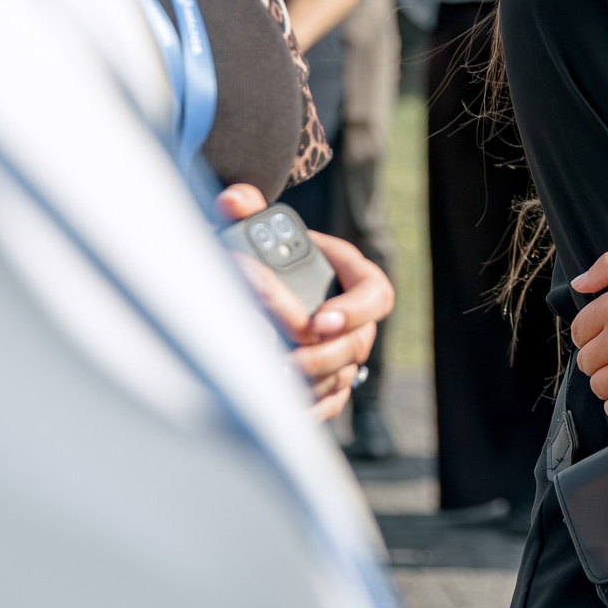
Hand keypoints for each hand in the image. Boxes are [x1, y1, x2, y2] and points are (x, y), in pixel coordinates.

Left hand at [218, 184, 396, 420]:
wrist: (274, 286)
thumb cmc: (273, 256)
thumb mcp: (265, 231)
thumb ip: (250, 211)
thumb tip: (232, 200)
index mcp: (356, 277)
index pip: (375, 296)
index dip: (353, 311)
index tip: (319, 320)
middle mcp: (359, 319)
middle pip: (357, 344)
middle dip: (323, 355)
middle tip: (289, 359)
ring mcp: (348, 352)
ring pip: (343, 376)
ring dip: (312, 382)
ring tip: (276, 380)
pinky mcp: (333, 380)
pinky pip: (332, 401)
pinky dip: (310, 408)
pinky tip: (282, 407)